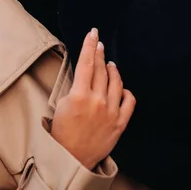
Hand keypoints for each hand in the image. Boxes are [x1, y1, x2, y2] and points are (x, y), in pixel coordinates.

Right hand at [51, 28, 135, 169]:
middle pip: (101, 70)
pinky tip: (122, 87)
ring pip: (116, 82)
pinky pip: (129, 101)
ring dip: (113, 69)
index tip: (93, 33)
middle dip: (100, 53)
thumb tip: (84, 73)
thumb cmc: (62, 132)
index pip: (86, 63)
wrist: (71, 158)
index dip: (90, 45)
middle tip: (99, 43)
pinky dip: (126, 91)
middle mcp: (97, 101)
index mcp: (79, 95)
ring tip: (110, 63)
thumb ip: (74, 87)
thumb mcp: (61, 104)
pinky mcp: (120, 123)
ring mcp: (110, 112)